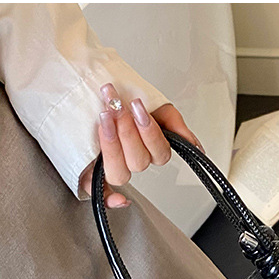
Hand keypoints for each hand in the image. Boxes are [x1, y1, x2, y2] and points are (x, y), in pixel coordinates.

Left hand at [79, 83, 202, 207]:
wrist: (84, 78)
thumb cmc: (118, 92)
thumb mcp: (152, 100)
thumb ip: (173, 122)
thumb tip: (193, 144)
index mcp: (148, 146)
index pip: (159, 153)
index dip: (150, 134)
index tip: (138, 107)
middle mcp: (132, 159)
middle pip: (139, 162)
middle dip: (128, 132)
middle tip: (117, 106)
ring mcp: (112, 166)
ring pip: (120, 174)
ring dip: (113, 147)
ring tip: (105, 118)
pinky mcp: (91, 172)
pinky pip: (101, 194)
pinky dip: (111, 200)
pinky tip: (119, 198)